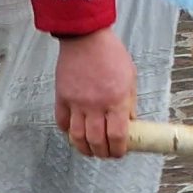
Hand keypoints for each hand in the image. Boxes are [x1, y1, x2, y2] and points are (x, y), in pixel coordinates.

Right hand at [53, 29, 137, 158]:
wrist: (86, 38)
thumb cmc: (111, 54)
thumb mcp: (130, 77)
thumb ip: (130, 102)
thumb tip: (130, 123)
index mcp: (116, 99)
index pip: (117, 135)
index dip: (118, 150)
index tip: (119, 153)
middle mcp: (95, 104)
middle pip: (96, 141)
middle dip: (102, 153)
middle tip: (105, 154)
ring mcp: (76, 102)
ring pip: (77, 137)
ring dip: (84, 148)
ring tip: (90, 150)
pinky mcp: (61, 97)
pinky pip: (62, 122)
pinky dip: (67, 132)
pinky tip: (74, 134)